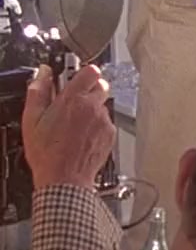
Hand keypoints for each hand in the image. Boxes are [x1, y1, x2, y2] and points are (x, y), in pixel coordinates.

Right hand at [22, 65, 114, 188]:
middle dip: (88, 90)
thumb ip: (38, 92)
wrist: (65, 179)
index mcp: (73, 100)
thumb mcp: (32, 120)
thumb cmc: (47, 153)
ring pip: (102, 105)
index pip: (90, 71)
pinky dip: (96, 125)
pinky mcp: (110, 134)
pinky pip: (105, 121)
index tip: (74, 78)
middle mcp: (93, 107)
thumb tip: (42, 74)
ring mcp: (103, 121)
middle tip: (72, 102)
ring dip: (91, 109)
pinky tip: (81, 136)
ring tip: (73, 124)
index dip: (82, 73)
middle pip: (100, 85)